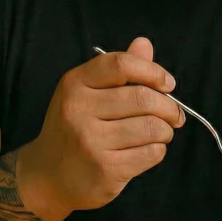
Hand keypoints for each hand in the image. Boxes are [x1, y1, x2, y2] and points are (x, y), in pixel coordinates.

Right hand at [16, 37, 184, 220]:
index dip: (153, 71)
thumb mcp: (86, 93)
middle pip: (143, 98)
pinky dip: (158, 150)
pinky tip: (148, 150)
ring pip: (151, 127)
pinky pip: (151, 153)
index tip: (167, 84)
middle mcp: (78, 110)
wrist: (48, 177)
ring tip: (161, 133)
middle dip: (169, 106)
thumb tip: (144, 44)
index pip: (121, 64)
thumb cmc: (74, 128)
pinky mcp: (105, 170)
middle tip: (173, 114)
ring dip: (165, 130)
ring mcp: (90, 142)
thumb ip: (118, 70)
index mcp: (74, 84)